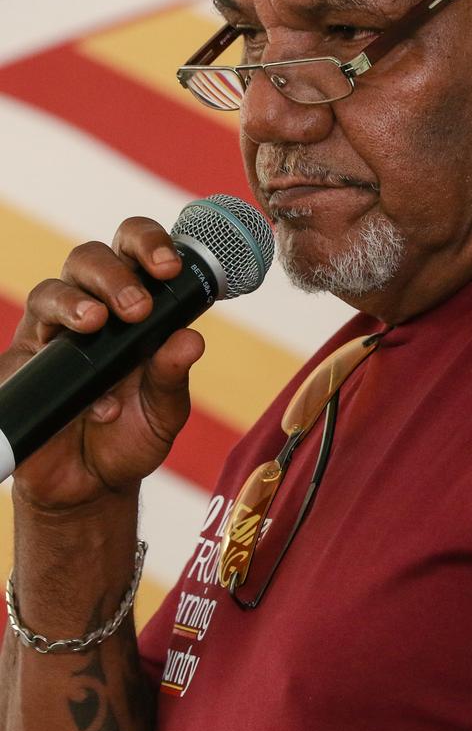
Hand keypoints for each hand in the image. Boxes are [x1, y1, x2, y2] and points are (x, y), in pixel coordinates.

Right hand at [3, 217, 204, 510]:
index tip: (169, 267)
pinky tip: (93, 402)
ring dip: (74, 301)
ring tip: (97, 322)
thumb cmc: (132, 435)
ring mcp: (50, 336)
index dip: (149, 244)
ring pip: (49, 290)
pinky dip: (56, 364)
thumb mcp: (164, 411)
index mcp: (132, 307)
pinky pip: (28, 351)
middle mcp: (89, 310)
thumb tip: (190, 339)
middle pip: (87, 258)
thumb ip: (173, 376)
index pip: (135, 251)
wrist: (91, 486)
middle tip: (137, 308)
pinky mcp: (22, 369)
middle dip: (113, 274)